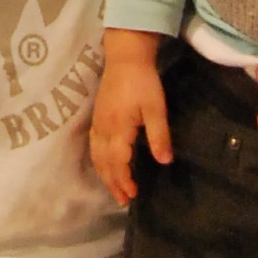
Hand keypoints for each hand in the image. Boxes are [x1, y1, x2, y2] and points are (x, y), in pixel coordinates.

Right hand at [89, 32, 172, 205]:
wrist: (125, 57)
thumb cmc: (143, 82)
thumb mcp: (156, 109)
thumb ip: (159, 135)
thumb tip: (164, 161)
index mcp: (118, 129)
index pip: (118, 162)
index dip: (124, 180)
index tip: (133, 195)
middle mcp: (104, 129)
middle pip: (105, 163)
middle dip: (113, 184)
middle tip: (123, 201)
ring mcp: (98, 123)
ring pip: (96, 156)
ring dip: (104, 175)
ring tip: (114, 188)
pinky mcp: (97, 117)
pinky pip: (93, 146)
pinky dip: (98, 161)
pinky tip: (104, 165)